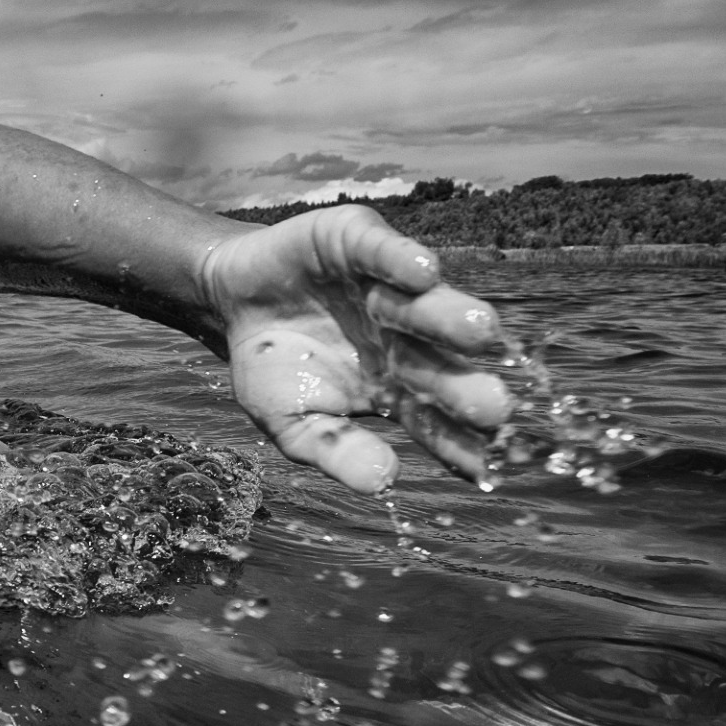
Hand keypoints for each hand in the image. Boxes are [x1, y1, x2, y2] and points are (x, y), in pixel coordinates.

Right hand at [201, 205, 510, 493]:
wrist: (230, 300)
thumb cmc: (271, 367)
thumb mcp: (291, 422)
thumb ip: (335, 450)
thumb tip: (382, 482)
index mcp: (395, 388)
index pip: (434, 421)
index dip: (459, 444)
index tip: (486, 471)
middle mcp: (404, 340)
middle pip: (440, 365)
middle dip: (465, 386)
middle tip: (496, 409)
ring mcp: (386, 291)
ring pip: (424, 307)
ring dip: (451, 318)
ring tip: (481, 332)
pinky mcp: (360, 243)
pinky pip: (383, 251)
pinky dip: (401, 259)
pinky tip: (423, 273)